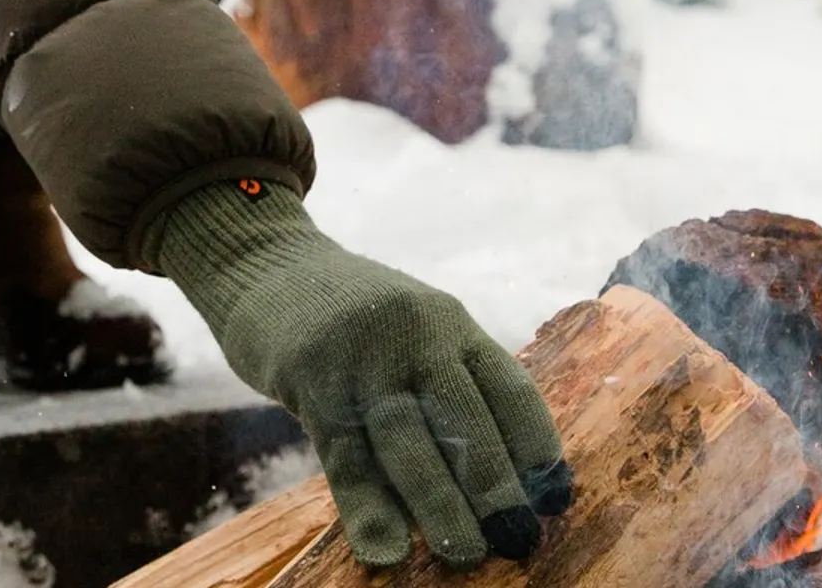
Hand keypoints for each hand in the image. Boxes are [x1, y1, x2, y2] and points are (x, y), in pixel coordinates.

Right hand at [152, 181, 573, 568]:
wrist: (265, 266)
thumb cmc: (352, 316)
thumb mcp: (413, 328)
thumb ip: (449, 383)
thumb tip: (495, 477)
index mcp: (450, 323)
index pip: (508, 387)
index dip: (535, 445)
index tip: (555, 498)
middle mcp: (414, 336)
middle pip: (464, 419)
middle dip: (495, 487)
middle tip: (519, 542)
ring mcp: (360, 358)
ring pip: (408, 442)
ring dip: (440, 506)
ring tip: (465, 554)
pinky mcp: (310, 382)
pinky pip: (344, 457)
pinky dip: (367, 509)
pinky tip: (386, 550)